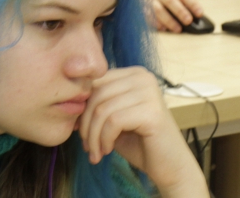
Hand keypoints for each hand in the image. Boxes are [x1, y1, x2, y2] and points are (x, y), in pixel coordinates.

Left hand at [79, 67, 207, 196]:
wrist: (169, 164)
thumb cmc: (140, 142)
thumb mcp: (113, 118)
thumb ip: (97, 106)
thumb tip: (71, 103)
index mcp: (134, 74)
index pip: (95, 82)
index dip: (83, 107)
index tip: (81, 131)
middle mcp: (143, 77)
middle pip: (97, 94)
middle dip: (86, 124)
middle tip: (87, 146)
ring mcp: (150, 92)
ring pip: (103, 109)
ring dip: (93, 136)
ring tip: (96, 152)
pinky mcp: (152, 111)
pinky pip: (114, 121)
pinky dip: (105, 139)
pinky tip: (107, 151)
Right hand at [150, 0, 202, 32]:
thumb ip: (182, 4)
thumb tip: (195, 17)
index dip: (192, 4)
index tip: (200, 14)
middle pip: (171, 1)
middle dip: (180, 11)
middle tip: (188, 21)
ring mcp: (150, 1)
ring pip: (159, 10)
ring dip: (169, 20)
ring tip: (178, 29)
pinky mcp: (142, 9)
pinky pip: (148, 16)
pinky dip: (156, 23)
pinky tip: (163, 29)